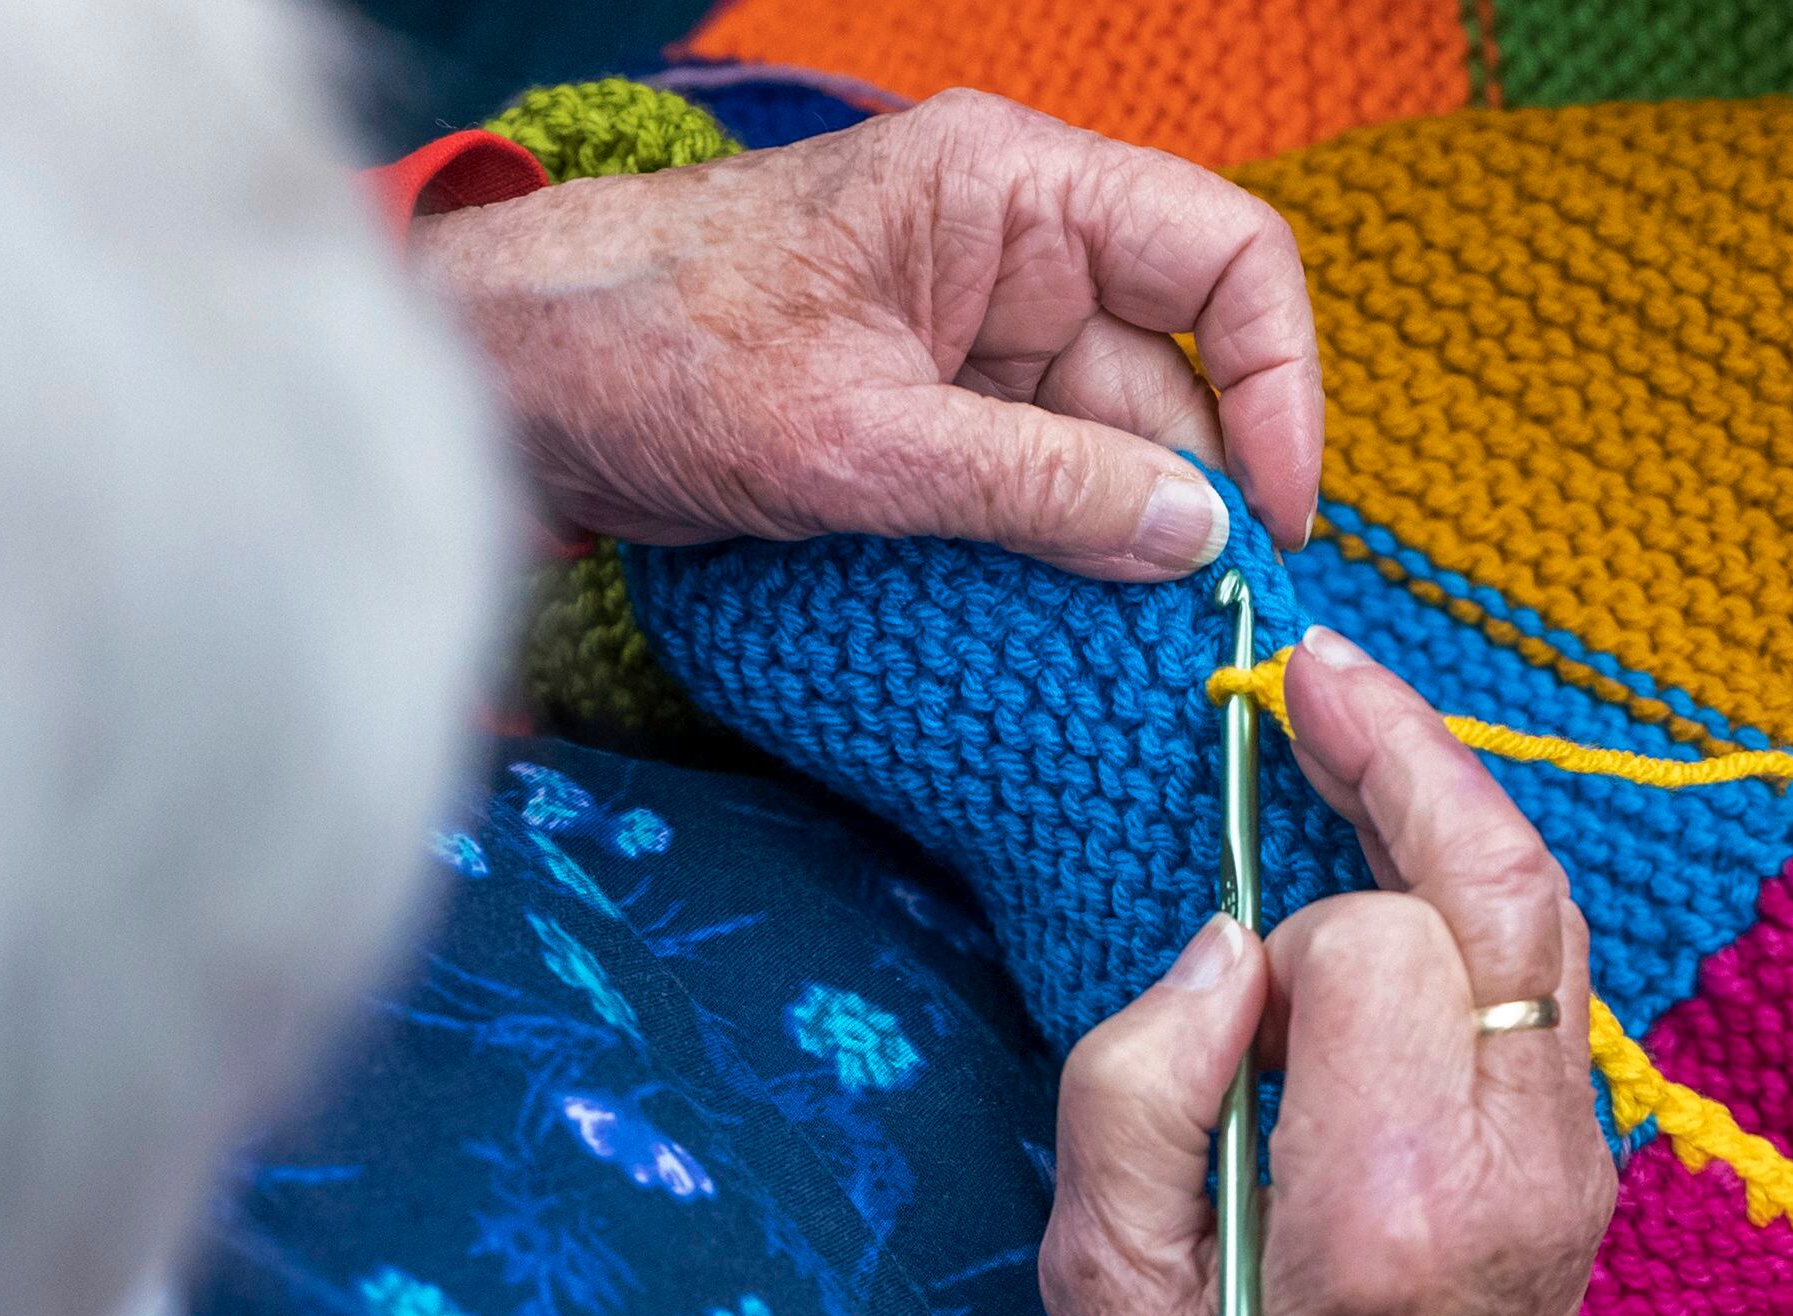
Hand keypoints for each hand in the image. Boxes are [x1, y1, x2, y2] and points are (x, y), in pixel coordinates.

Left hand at [410, 89, 1322, 579]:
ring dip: (1122, 545)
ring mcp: (978, 334)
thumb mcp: (857, 440)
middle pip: (1176, 372)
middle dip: (1194, 496)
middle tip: (1201, 626)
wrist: (513, 382)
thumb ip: (1037, 485)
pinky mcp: (937, 410)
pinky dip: (1058, 554)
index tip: (1273, 516)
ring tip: (1125, 648)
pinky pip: (1043, 481)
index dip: (1278, 382)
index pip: (1223, 256)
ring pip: (1113, 443)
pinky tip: (1064, 628)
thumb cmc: (652, 349)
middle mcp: (1015, 250)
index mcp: (1011, 190)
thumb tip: (1195, 535)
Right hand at [1039, 628, 1616, 1315]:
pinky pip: (1551, 984)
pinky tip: (1409, 867)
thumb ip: (1139, 1084)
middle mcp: (1519, 1165)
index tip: (1231, 1007)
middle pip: (1506, 880)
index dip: (1289, 931)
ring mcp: (1577, 1167)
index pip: (1378, 937)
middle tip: (1317, 671)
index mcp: (1393, 1198)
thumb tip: (1228, 939)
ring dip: (1457, 810)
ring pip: (1552, 917)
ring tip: (1362, 734)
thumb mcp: (1100, 1285)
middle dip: (1409, 755)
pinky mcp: (1588, 1173)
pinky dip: (1483, 896)